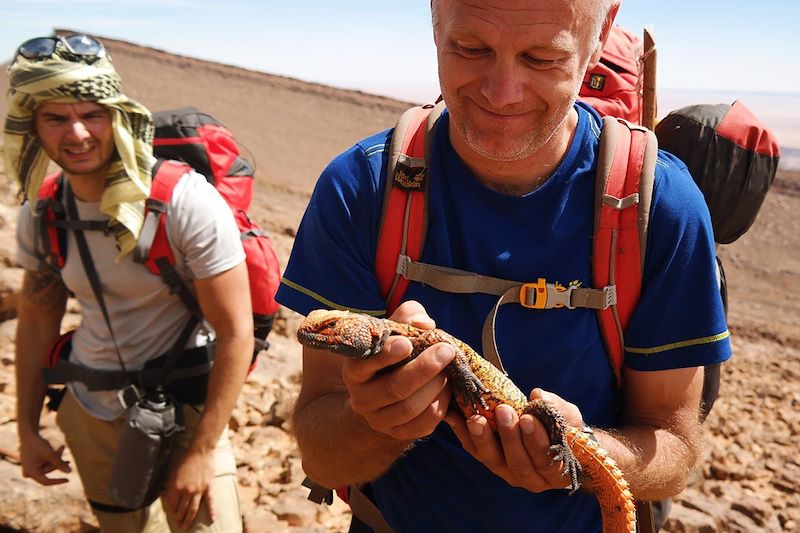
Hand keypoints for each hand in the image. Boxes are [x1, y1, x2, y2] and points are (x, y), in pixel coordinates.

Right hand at [19, 434, 71, 485]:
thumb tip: (70, 472)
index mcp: (30, 473)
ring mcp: (31, 469)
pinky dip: (52, 458)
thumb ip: (59, 463)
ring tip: (62, 446)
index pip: (46, 481)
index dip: (57, 481)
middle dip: (57, 460)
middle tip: (62, 447)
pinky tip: (60, 450)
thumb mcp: (50, 454)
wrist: (28, 435)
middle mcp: (29, 473)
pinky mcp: (34, 465)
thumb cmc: (37, 444)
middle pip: (49, 470)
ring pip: (49, 466)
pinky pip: (46, 464)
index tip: (68, 480)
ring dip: (56, 458)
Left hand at [164, 448, 214, 529]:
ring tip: (186, 527)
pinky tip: (213, 519)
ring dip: (188, 519)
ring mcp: (198, 490)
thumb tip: (166, 495)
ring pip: (192, 509)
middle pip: (181, 509)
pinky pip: (210, 502)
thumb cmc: (186, 460)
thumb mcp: (173, 472)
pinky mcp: (208, 487)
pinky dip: (212, 511)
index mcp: (176, 487)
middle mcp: (186, 491)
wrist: (200, 451)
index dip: (171, 510)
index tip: (172, 514)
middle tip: (178, 524)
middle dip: (178, 517)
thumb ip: (170, 485)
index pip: (172, 504)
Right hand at [341, 300, 454, 441]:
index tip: (407, 343)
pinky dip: (440, 406)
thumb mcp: (394, 330)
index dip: (386, 355)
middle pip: (394, 388)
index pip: (365, 365)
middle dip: (424, 369)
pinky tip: (447, 389)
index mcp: (354, 371)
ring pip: (410, 408)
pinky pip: (423, 425)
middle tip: (447, 351)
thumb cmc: (392, 352)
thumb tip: (425, 324)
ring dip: (435, 388)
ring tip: (449, 371)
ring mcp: (378, 420)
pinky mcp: (398, 434)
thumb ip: (407, 317)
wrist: (384, 391)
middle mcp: (361, 399)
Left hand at [445, 388, 583, 492]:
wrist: (549, 433)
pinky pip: (474, 451)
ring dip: (483, 437)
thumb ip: (557, 410)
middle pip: (518, 463)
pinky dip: (463, 434)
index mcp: (557, 473)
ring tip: (476, 417)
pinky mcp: (489, 461)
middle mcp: (532, 479)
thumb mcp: (568, 417)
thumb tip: (538, 396)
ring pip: (493, 460)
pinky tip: (455, 416)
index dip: (537, 440)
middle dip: (509, 436)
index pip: (547, 460)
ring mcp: (508, 473)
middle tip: (503, 411)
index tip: (528, 417)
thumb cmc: (564, 427)